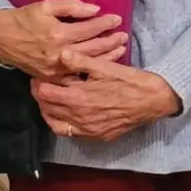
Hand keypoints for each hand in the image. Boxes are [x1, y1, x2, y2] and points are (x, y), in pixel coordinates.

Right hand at [0, 0, 127, 81]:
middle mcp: (59, 54)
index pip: (89, 29)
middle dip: (111, 42)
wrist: (2, 38)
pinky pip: (76, 76)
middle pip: (93, 49)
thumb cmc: (25, 19)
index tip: (117, 19)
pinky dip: (90, 71)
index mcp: (58, 34)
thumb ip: (71, 7)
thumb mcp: (46, 6)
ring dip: (106, 57)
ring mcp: (56, 69)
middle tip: (124, 36)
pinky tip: (102, 67)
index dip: (105, 23)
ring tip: (120, 50)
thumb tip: (94, 9)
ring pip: (87, 64)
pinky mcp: (52, 78)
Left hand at [31, 50, 181, 140]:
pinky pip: (70, 133)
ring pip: (55, 124)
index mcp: (79, 98)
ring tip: (49, 100)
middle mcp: (79, 118)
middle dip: (40, 96)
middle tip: (40, 85)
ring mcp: (87, 130)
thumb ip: (80, 61)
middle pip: (47, 109)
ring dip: (48, 111)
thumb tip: (60, 54)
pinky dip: (61, 123)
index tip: (38, 74)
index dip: (38, 83)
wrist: (153, 101)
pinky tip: (64, 114)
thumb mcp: (105, 67)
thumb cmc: (130, 81)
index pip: (45, 93)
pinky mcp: (96, 136)